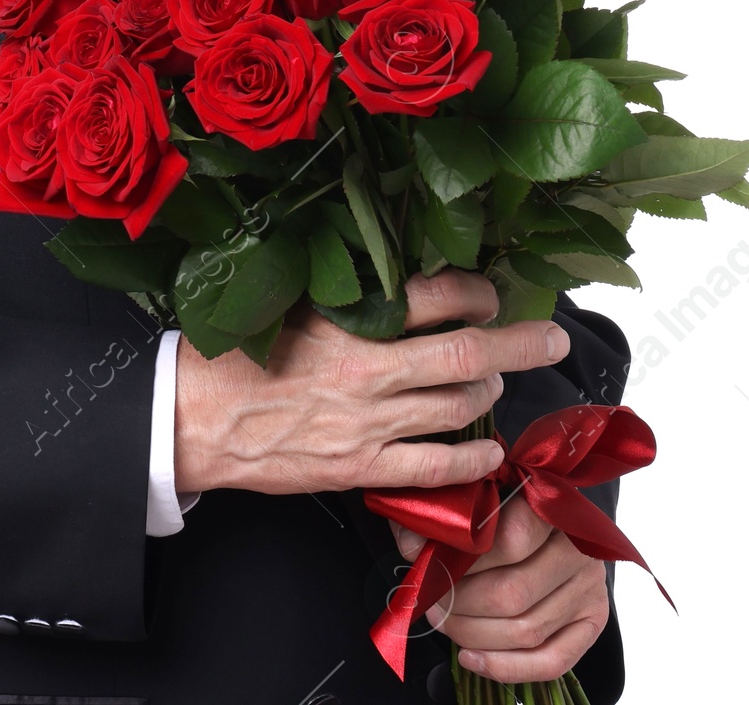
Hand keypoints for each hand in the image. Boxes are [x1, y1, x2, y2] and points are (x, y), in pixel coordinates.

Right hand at [173, 270, 568, 495]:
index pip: (436, 296)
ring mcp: (369, 423)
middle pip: (467, 353)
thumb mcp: (292, 304)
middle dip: (520, 343)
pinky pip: (435, 467)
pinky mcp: (361, 467)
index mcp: (350, 320)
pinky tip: (488, 451)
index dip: (477, 292)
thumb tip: (400, 281)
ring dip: (489, 392)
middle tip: (551, 336)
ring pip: (457, 406)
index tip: (492, 292)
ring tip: (496, 384)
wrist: (196, 417)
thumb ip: (347, 296)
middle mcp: (369, 370)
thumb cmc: (238, 352)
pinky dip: (472, 459)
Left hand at [392, 495, 609, 684]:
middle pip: (512, 593)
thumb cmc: (511, 504)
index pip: (509, 539)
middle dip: (460, 604)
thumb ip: (448, 513)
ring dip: (474, 634)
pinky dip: (506, 667)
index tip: (428, 565)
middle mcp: (578, 550)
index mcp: (553, 507)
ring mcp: (590, 589)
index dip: (462, 559)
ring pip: (527, 630)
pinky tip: (471, 657)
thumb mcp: (483, 494)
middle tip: (430, 600)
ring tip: (443, 622)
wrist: (559, 518)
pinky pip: (552, 661)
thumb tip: (410, 545)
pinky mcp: (593, 622)